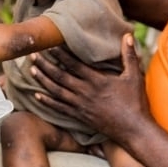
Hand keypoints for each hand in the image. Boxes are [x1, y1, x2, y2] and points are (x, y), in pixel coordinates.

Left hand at [30, 34, 150, 141]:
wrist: (135, 130)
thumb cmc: (136, 102)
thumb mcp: (134, 76)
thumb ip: (129, 55)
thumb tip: (127, 35)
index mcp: (97, 81)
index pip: (74, 64)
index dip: (60, 54)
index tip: (49, 45)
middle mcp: (85, 92)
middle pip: (60, 77)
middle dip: (45, 65)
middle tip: (32, 55)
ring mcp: (81, 106)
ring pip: (56, 91)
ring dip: (43, 80)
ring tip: (31, 70)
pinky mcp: (79, 117)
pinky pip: (59, 108)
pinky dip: (47, 101)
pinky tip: (36, 95)